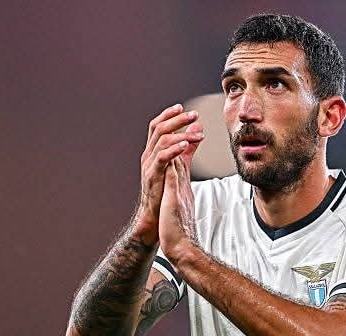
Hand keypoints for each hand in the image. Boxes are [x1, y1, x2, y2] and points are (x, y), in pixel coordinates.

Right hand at [134, 104, 202, 244]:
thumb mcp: (179, 166)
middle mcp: (148, 156)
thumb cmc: (166, 194)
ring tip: (196, 129)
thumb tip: (197, 130)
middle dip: (177, 119)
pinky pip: (162, 157)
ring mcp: (148, 166)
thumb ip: (187, 148)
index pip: (157, 126)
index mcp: (152, 152)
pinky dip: (174, 148)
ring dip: (180, 132)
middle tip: (194, 115)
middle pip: (158, 128)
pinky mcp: (152, 176)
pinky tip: (186, 144)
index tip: (182, 107)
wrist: (155, 218)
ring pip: (161, 140)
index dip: (168, 115)